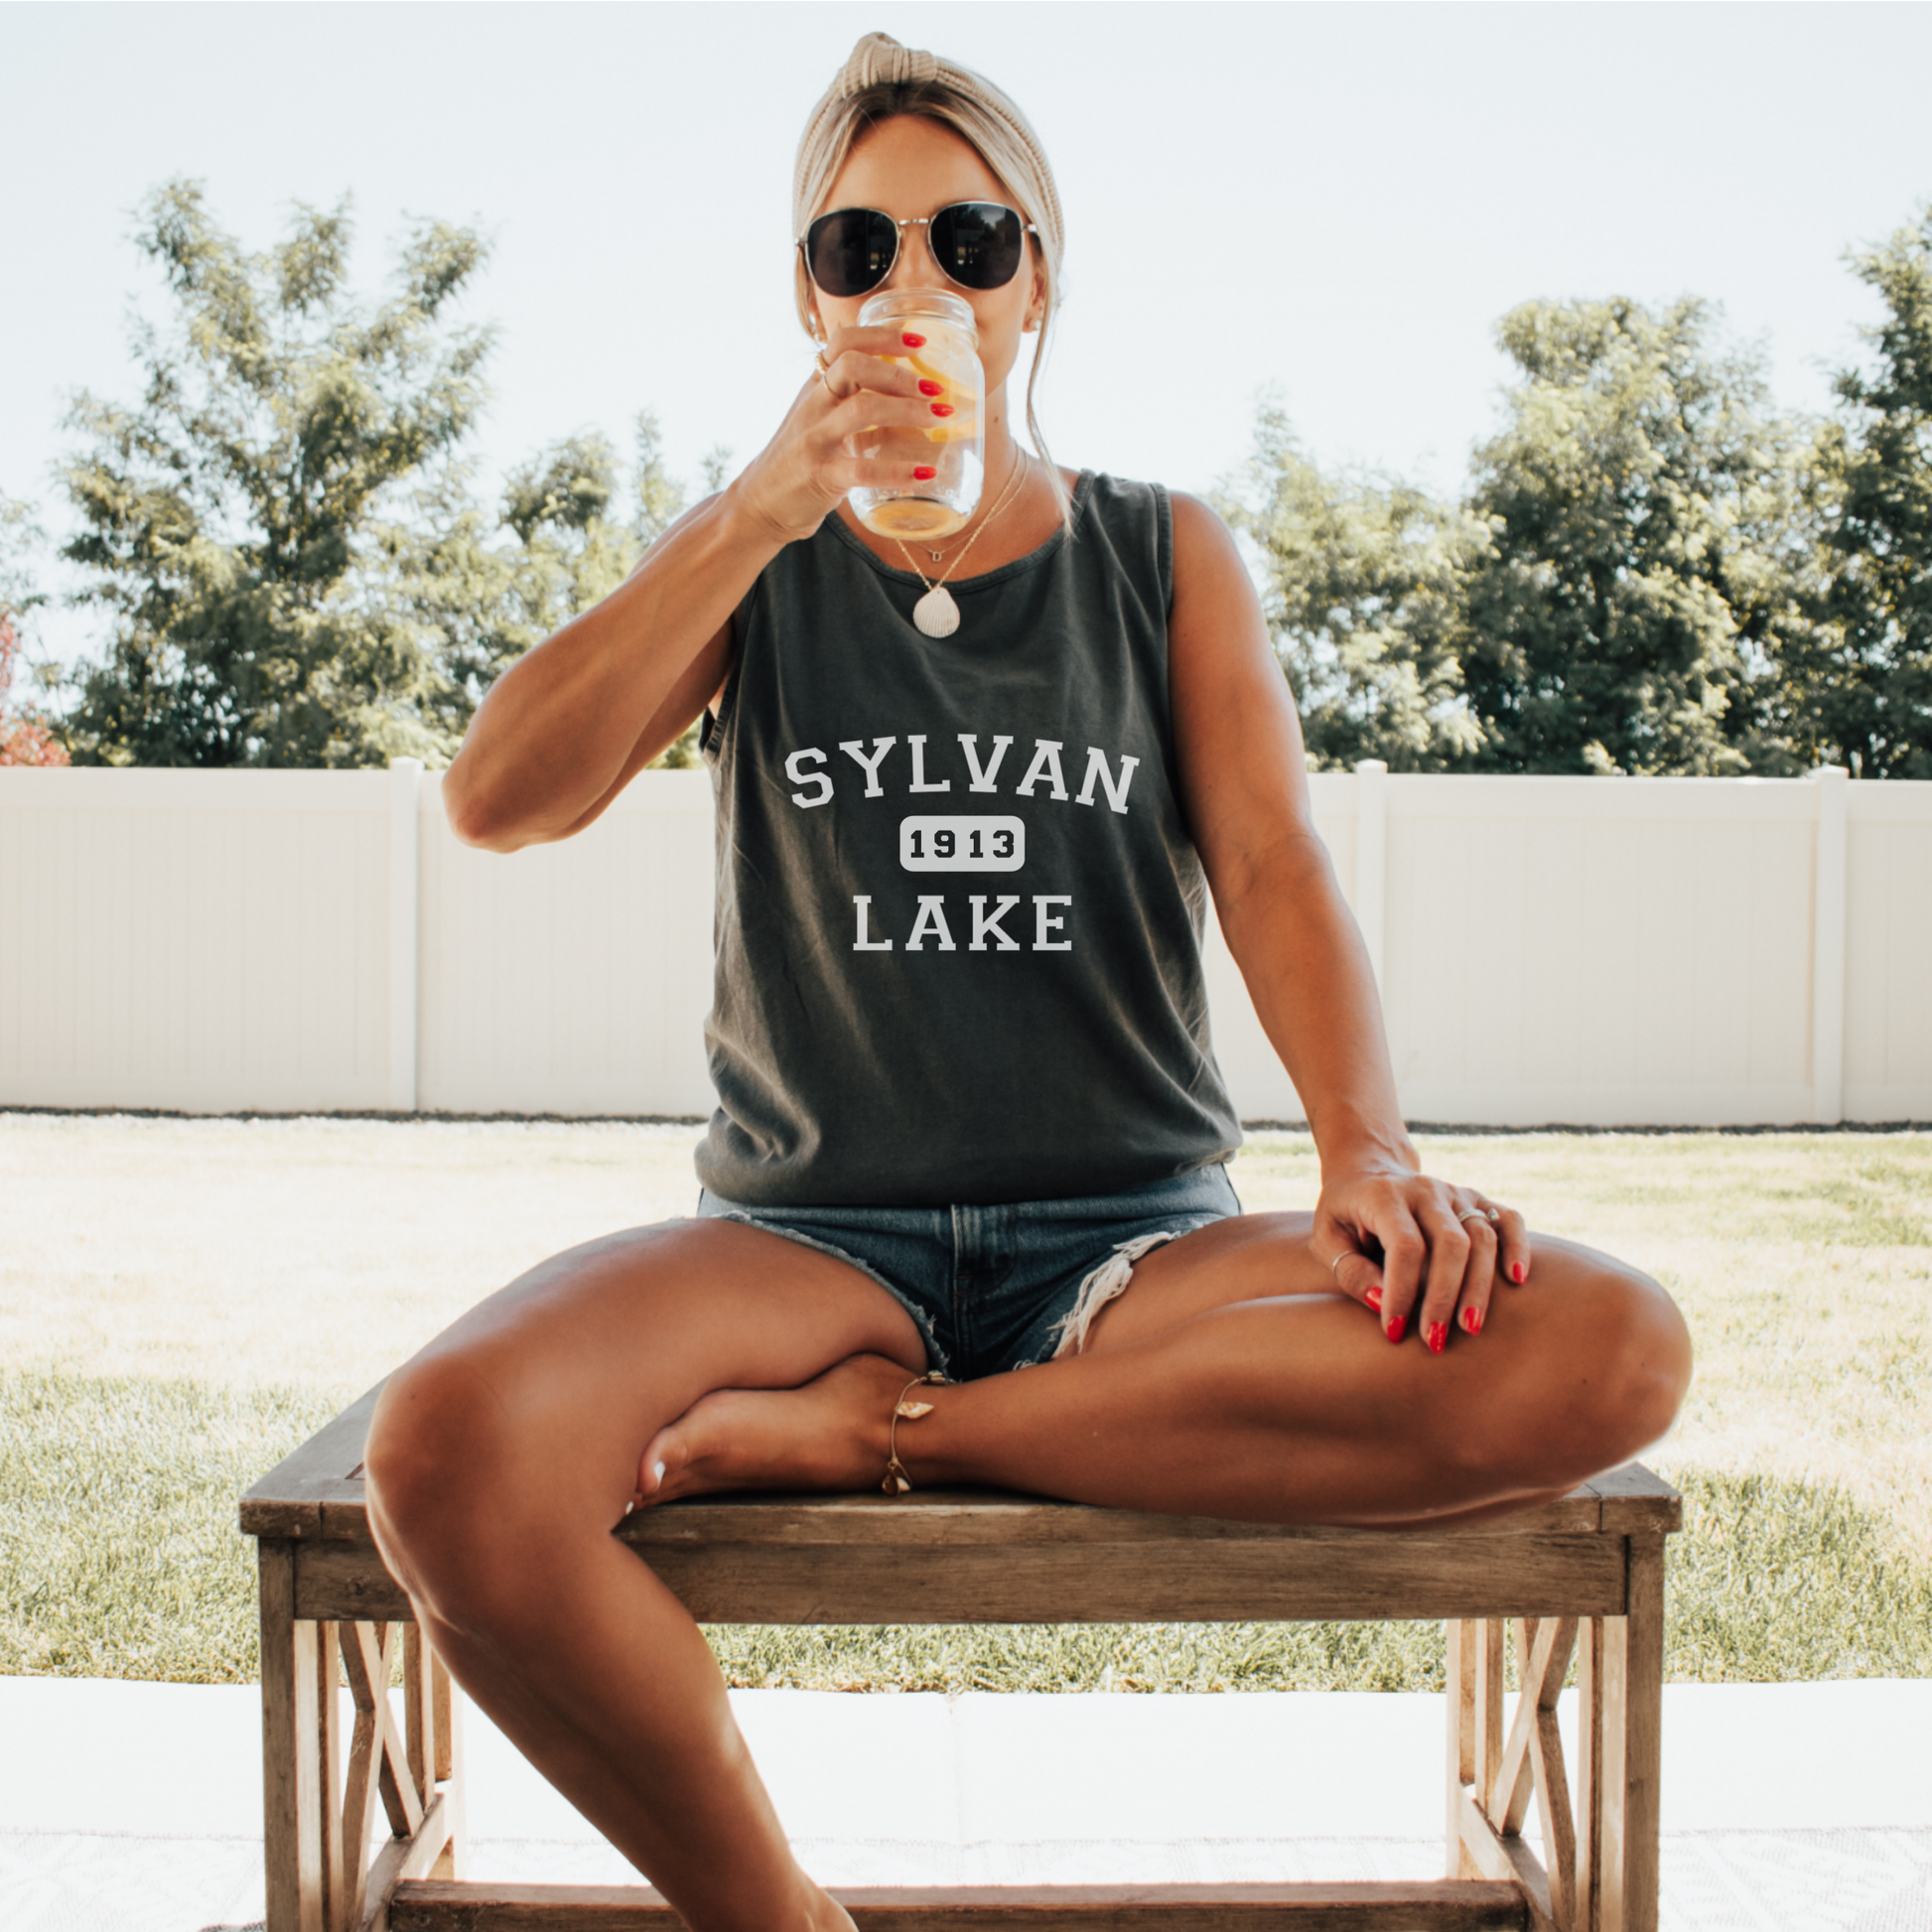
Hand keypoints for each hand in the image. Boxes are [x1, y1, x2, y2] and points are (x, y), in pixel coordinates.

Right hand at [732, 323, 954, 543]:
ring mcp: (815, 439)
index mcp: (816, 386)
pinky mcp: (820, 475)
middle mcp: (813, 405)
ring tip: (939, 419)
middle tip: (935, 390)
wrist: (761, 503)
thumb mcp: (821, 419)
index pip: (843, 342)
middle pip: (853, 365)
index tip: (918, 342)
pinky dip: (898, 470)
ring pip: (863, 409)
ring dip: (908, 410)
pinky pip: (863, 469)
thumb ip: (854, 402)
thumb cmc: (801, 459)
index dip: (882, 335)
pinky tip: (925, 474)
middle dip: (900, 373)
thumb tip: (911, 395)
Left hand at [1314, 1163, 1530, 1353]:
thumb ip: (1349, 1269)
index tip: (1393, 1331)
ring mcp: (1455, 1192)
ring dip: (1479, 1287)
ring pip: (1482, 1237)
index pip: (1405, 1245)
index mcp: (1385, 1196)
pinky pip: (1508, 1219)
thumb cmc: (1344, 1215)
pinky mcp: (1477, 1199)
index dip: (1402, 1291)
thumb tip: (1381, 1301)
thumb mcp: (1327, 1239)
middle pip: (1451, 1243)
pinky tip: (1517, 1280)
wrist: (1368, 1171)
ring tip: (1470, 1329)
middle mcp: (1425, 1189)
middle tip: (1434, 1342)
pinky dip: (1518, 1247)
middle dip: (1445, 1297)